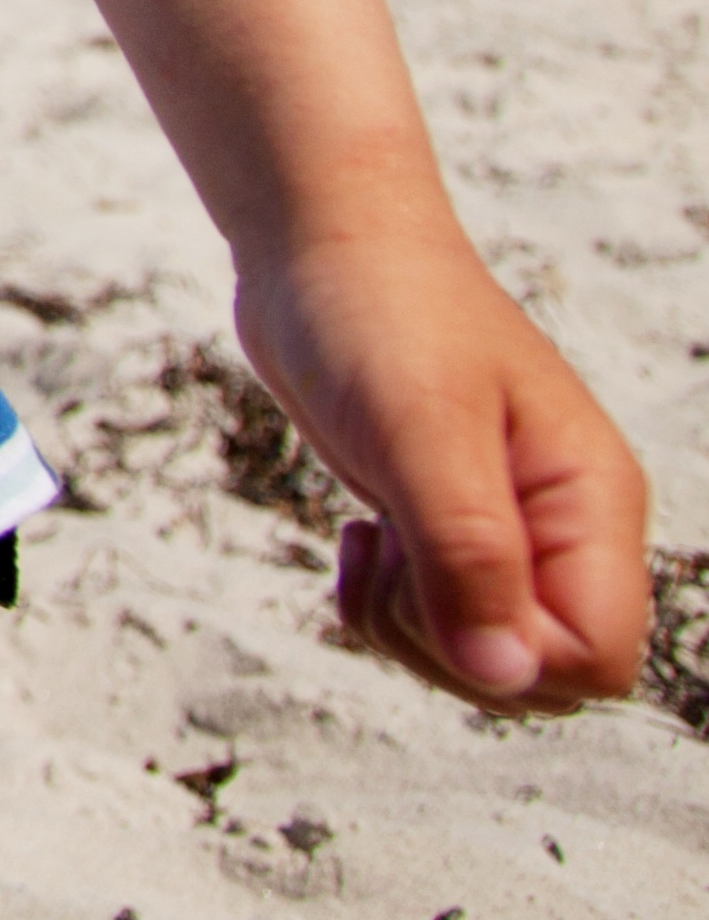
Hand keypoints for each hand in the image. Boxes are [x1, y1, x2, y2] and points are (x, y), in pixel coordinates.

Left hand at [239, 223, 650, 713]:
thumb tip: (504, 674)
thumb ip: (468, 553)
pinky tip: (365, 540)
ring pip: (485, 660)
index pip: (598, 658)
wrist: (322, 242)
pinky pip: (436, 624)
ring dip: (409, 629)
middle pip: (542, 678)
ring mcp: (507, 531)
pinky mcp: (448, 529)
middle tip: (395, 557)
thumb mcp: (420, 428)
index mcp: (590, 503)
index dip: (512, 656)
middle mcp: (563, 528)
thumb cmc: (379, 311)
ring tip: (375, 542)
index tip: (433, 582)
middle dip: (450, 650)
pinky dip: (385, 607)